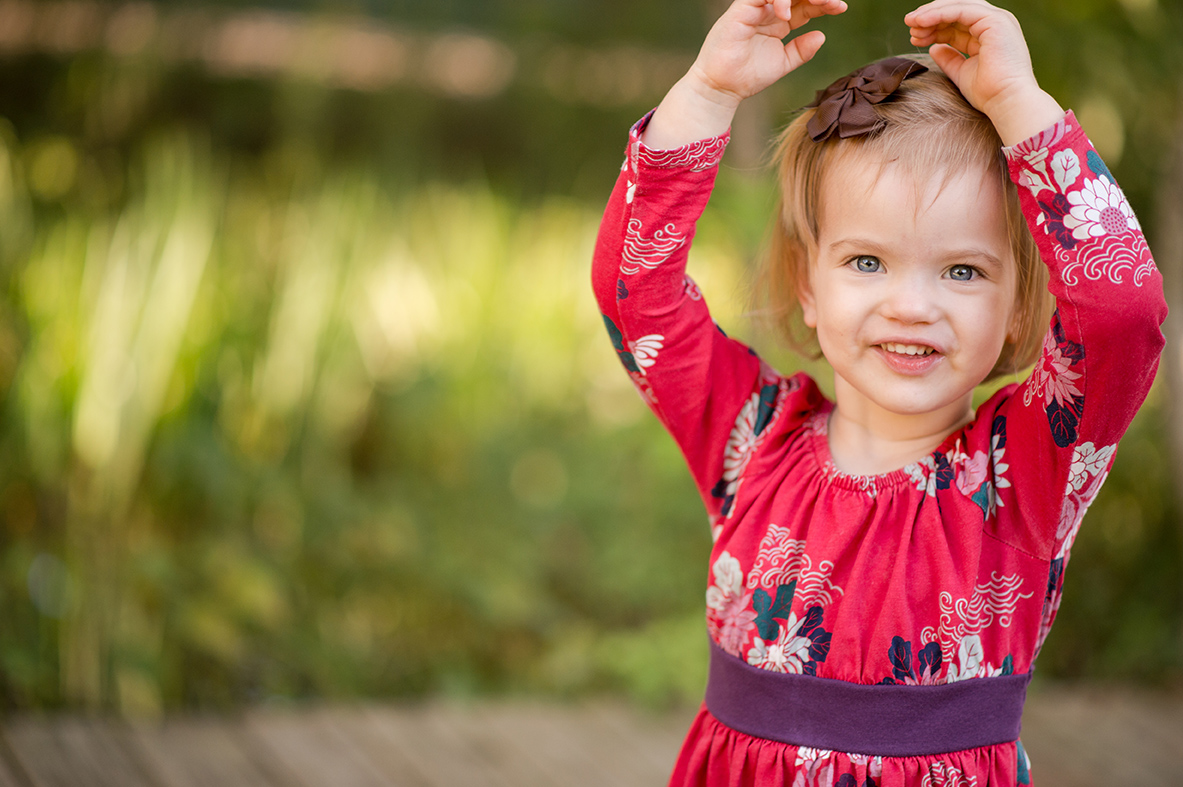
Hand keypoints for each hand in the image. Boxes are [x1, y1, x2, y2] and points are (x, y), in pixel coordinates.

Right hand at [691, 0, 848, 106]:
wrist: (722, 88)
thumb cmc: (747, 77)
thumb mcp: (782, 64)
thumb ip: (801, 51)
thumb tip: (822, 35)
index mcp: (780, 21)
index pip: (806, 3)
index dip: (825, 3)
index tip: (841, 8)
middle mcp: (769, 10)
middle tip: (833, 2)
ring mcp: (755, 8)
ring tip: (818, 3)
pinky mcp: (740, 10)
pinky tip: (786, 15)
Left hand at [905, 0, 1062, 144]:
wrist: (1006, 101)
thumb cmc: (988, 93)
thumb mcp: (962, 72)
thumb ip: (949, 58)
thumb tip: (933, 48)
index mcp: (988, 34)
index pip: (957, 21)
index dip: (934, 26)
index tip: (914, 37)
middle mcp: (994, 23)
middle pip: (957, 9)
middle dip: (931, 16)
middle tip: (909, 25)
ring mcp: (997, 19)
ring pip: (958, 5)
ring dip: (932, 13)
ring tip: (912, 23)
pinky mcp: (995, 21)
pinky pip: (961, 9)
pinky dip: (939, 13)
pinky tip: (922, 22)